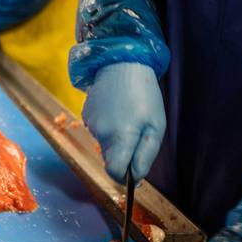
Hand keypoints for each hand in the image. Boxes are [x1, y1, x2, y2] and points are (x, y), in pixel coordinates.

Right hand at [82, 63, 164, 181]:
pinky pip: (98, 130)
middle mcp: (101, 133)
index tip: (134, 171)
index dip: (124, 176)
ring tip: (128, 115)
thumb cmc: (144, 95)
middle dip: (123, 153)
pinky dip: (107, 126)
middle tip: (139, 132)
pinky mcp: (86, 114)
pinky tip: (116, 108)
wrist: (121, 63)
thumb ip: (145, 155)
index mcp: (120, 138)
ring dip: (115, 138)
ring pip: (104, 144)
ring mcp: (90, 124)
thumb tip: (135, 178)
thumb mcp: (155, 126)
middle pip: (110, 158)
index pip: (114, 172)